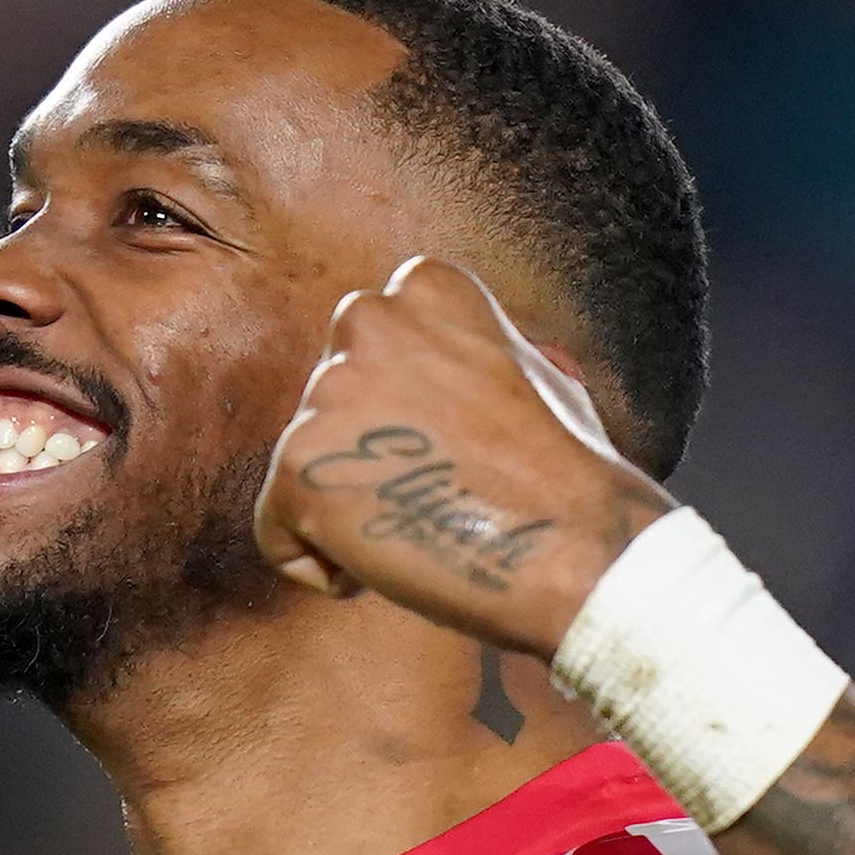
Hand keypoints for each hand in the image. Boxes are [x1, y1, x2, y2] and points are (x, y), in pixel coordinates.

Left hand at [254, 256, 674, 659]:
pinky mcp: (297, 465)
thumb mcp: (536, 375)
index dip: (408, 420)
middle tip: (435, 497)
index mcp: (427, 288)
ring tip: (425, 532)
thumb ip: (468, 361)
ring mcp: (328, 392)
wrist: (576, 545)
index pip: (370, 357)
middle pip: (332, 413)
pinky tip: (393, 565)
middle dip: (370, 461)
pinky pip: (278, 536)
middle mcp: (366, 320)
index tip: (457, 453)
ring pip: (307, 473)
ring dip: (355, 514)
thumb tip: (457, 375)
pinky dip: (326, 567)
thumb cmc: (569, 478)